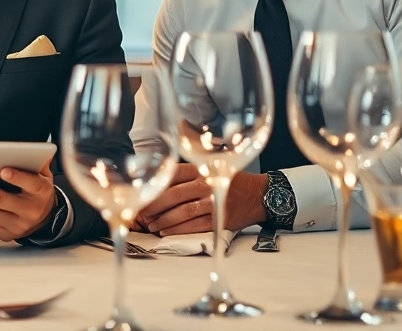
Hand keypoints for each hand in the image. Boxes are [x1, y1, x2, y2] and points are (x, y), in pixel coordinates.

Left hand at [0, 160, 56, 240]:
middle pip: (0, 200)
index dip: (18, 178)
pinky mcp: (1, 233)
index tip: (3, 170)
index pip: (31, 185)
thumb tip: (23, 148)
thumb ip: (35, 160)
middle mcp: (28, 211)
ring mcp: (14, 225)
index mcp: (41, 193)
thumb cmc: (39, 191)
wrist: (45, 220)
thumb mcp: (44, 174)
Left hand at [137, 167, 267, 235]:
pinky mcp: (219, 218)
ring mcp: (213, 201)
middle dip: (154, 207)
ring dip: (164, 221)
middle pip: (173, 195)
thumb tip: (159, 186)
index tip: (142, 196)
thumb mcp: (209, 170)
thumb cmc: (229, 183)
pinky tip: (167, 232)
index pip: (172, 176)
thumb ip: (187, 176)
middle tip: (142, 215)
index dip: (155, 188)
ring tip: (152, 226)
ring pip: (182, 212)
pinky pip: (194, 225)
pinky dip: (178, 230)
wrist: (258, 194)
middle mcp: (206, 183)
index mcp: (201, 169)